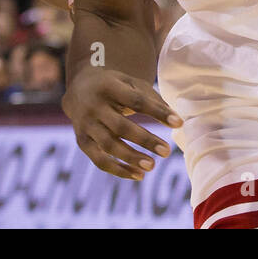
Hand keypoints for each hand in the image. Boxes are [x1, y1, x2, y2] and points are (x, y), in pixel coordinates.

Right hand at [62, 68, 181, 179]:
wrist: (79, 89)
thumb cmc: (115, 87)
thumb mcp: (130, 83)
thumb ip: (152, 99)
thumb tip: (176, 120)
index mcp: (109, 87)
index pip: (136, 101)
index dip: (157, 112)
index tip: (178, 123)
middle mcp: (94, 106)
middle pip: (121, 126)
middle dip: (145, 140)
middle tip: (167, 152)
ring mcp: (86, 125)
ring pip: (109, 146)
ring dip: (131, 158)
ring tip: (152, 166)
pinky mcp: (82, 141)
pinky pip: (99, 160)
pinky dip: (119, 170)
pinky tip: (138, 175)